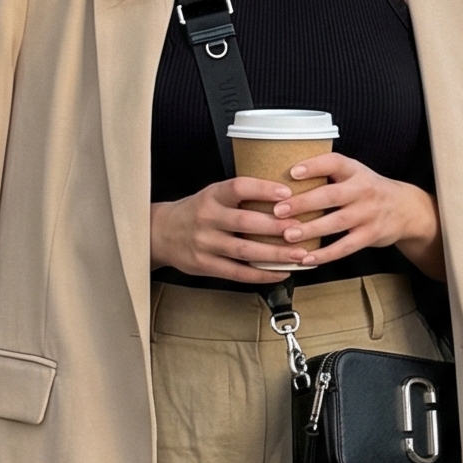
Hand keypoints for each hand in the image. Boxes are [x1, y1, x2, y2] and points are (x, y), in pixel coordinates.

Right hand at [149, 178, 320, 283]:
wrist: (160, 233)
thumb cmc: (196, 212)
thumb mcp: (212, 195)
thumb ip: (240, 196)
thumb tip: (284, 196)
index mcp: (211, 196)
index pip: (238, 188)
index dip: (262, 189)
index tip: (286, 192)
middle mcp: (207, 218)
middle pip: (245, 222)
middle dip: (276, 227)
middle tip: (302, 228)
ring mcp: (205, 244)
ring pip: (245, 251)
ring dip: (275, 254)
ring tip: (300, 254)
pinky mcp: (205, 265)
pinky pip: (238, 272)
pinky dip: (262, 274)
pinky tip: (281, 272)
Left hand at [274, 153, 441, 276]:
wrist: (406, 208)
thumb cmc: (368, 190)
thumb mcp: (354, 174)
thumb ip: (328, 174)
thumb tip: (283, 177)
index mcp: (355, 171)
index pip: (334, 163)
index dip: (313, 166)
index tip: (292, 172)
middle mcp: (363, 190)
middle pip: (331, 195)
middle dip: (303, 203)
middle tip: (278, 210)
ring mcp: (368, 213)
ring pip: (336, 222)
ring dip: (310, 230)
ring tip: (287, 235)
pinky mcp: (370, 235)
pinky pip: (345, 247)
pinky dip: (325, 254)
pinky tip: (306, 258)